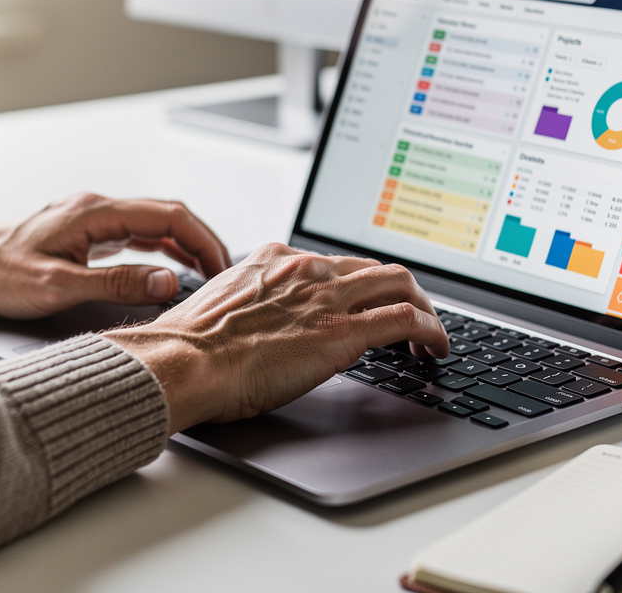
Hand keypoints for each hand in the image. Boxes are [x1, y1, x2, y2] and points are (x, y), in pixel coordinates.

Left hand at [0, 194, 230, 317]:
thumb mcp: (59, 286)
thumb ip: (116, 284)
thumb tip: (167, 282)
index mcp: (95, 213)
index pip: (168, 215)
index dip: (203, 239)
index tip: (221, 267)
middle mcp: (98, 208)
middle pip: (168, 215)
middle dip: (202, 242)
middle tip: (223, 274)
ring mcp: (93, 218)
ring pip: (154, 223)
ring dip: (184, 245)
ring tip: (206, 274)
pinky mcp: (87, 232)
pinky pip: (137, 233)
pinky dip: (162, 248)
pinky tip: (171, 267)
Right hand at [103, 243, 448, 432]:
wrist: (185, 361)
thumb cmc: (191, 348)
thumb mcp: (224, 307)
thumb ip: (253, 304)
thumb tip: (262, 325)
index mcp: (276, 260)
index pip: (335, 262)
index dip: (360, 283)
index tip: (367, 299)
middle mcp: (307, 270)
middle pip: (374, 267)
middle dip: (400, 290)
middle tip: (411, 314)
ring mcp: (327, 297)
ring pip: (399, 283)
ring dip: (423, 307)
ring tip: (430, 334)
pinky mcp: (343, 331)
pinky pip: (405, 318)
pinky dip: (431, 330)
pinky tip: (436, 347)